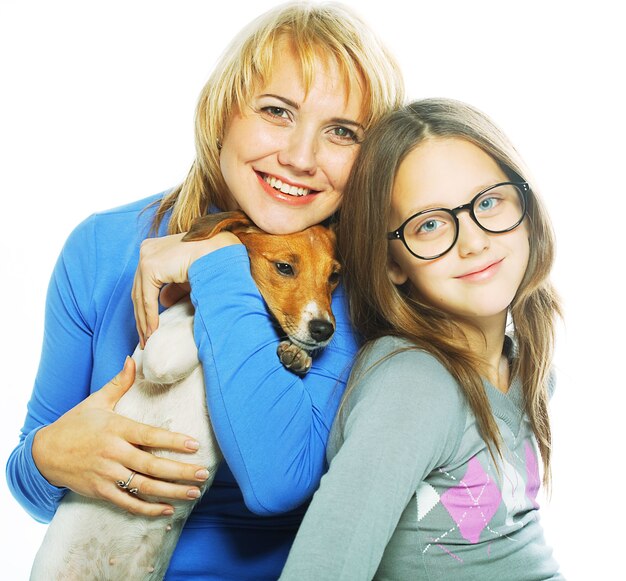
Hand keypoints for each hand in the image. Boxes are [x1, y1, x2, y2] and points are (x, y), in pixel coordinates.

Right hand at [32, 358, 209, 516]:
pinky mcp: (100, 491)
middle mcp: (113, 452)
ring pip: (143, 486)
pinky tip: (167, 510)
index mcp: (116, 429)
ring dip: (171, 492)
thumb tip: (133, 359)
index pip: (150, 436)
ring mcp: (106, 474)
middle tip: (203, 473)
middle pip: (152, 465)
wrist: (44, 453)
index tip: (195, 445)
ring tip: (194, 493)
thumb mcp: (96, 401)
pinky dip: (147, 509)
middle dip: (180, 471)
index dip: (173, 441)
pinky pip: (127, 503)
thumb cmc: (75, 424)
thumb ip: (119, 382)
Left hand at [132, 231, 240, 346]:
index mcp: (153, 249)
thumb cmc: (208, 261)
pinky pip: (147, 298)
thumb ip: (173, 289)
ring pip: (140, 297)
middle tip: (144, 338)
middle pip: (139, 291)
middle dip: (141, 317)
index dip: (144, 307)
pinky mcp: (149, 266)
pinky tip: (153, 330)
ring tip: (148, 339)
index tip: (147, 326)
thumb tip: (163, 302)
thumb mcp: (186, 279)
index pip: (143, 283)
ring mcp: (146, 257)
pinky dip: (150, 316)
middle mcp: (146, 250)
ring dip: (144, 321)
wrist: (217, 252)